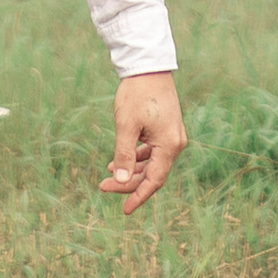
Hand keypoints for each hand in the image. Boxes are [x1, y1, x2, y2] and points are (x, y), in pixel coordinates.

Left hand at [100, 74, 185, 213]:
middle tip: (102, 186)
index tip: (124, 210)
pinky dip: (136, 157)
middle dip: (128, 182)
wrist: (148, 66)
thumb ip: (123, 155)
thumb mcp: (126, 126)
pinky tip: (118, 159)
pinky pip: (152, 151)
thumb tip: (119, 180)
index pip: (154, 181)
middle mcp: (175, 143)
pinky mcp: (166, 128)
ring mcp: (172, 136)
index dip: (138, 196)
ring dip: (130, 170)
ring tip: (107, 173)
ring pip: (151, 163)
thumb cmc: (136, 94)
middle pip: (152, 173)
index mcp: (169, 145)